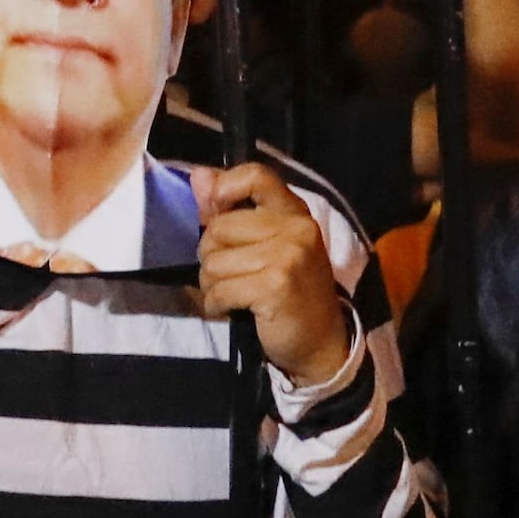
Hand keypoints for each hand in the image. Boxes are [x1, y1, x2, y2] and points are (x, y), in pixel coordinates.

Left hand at [197, 161, 356, 393]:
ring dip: (212, 285)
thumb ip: (230, 209)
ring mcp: (288, 256)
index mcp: (294, 212)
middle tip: (230, 274)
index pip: (255, 175)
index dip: (223, 188)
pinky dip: (216, 304)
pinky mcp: (275, 286)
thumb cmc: (290, 290)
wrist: (321, 342)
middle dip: (211, 256)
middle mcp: (295, 228)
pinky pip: (219, 290)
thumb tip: (197, 175)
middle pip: (218, 228)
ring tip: (233, 294)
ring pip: (214, 262)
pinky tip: (232, 309)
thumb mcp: (267, 244)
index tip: (215, 212)